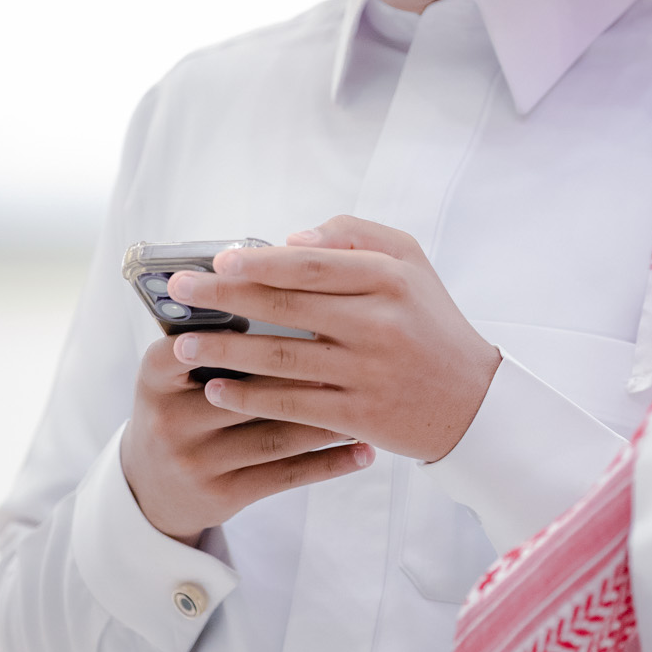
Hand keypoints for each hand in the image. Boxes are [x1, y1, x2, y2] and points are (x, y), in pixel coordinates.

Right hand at [120, 334, 373, 545]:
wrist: (151, 485)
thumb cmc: (181, 404)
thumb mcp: (176, 370)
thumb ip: (213, 335)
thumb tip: (282, 290)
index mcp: (155, 376)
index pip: (194, 344)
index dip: (242, 328)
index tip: (298, 312)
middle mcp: (169, 420)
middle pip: (248, 390)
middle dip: (306, 373)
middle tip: (358, 353)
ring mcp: (195, 462)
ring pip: (275, 435)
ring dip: (329, 419)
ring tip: (372, 400)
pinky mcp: (222, 495)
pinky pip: (285, 475)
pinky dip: (329, 462)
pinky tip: (364, 449)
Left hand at [160, 217, 500, 465]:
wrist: (473, 402)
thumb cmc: (430, 322)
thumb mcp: (409, 262)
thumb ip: (354, 236)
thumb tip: (290, 238)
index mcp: (389, 278)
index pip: (311, 264)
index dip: (258, 262)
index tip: (215, 261)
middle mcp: (380, 323)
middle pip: (287, 307)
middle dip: (224, 299)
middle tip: (178, 294)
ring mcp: (369, 372)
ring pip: (283, 359)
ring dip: (226, 353)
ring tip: (183, 348)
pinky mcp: (361, 416)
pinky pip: (293, 405)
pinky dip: (251, 398)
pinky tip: (218, 390)